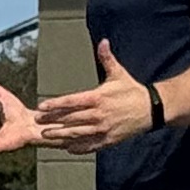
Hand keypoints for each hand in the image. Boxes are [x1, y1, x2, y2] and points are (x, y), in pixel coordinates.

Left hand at [31, 44, 154, 158]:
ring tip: (47, 135)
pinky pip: (91, 145)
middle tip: (38, 121)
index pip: (72, 101)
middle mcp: (99, 115)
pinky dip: (79, 147)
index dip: (55, 104)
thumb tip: (103, 42)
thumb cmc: (132, 91)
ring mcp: (104, 129)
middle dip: (53, 120)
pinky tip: (68, 147)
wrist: (151, 110)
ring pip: (78, 133)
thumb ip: (107, 59)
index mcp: (98, 98)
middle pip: (71, 118)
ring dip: (61, 135)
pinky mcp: (110, 140)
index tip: (42, 106)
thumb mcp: (119, 73)